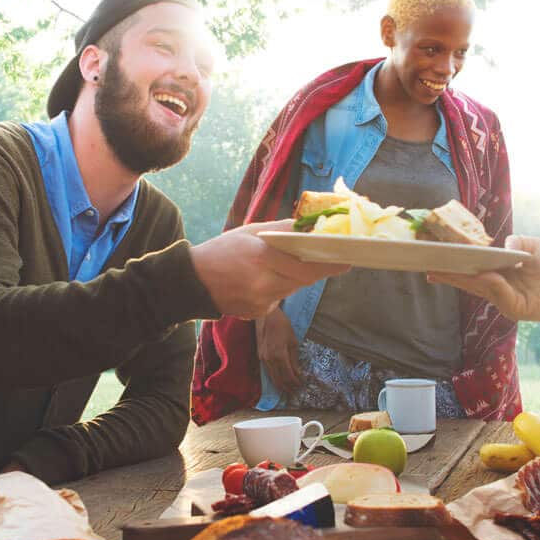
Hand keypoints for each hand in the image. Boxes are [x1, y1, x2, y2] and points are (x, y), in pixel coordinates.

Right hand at [190, 220, 347, 318]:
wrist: (192, 282)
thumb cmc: (222, 250)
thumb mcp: (250, 232)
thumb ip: (282, 230)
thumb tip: (311, 226)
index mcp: (262, 257)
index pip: (306, 264)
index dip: (329, 264)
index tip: (347, 260)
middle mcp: (264, 282)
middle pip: (304, 279)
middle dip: (316, 269)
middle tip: (327, 259)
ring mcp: (261, 302)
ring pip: (292, 288)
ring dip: (295, 277)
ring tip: (278, 265)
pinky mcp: (257, 313)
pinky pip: (278, 299)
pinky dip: (278, 288)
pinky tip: (261, 280)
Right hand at [256, 308, 301, 397]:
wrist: (266, 316)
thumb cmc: (282, 325)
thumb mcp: (292, 341)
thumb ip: (294, 359)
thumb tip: (298, 374)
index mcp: (279, 356)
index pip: (288, 376)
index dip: (295, 383)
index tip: (302, 386)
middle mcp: (270, 360)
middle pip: (279, 380)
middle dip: (288, 388)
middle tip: (295, 393)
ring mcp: (263, 359)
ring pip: (272, 377)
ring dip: (281, 385)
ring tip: (288, 391)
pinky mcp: (260, 356)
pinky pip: (268, 371)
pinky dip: (274, 378)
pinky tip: (278, 381)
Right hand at [429, 235, 539, 324]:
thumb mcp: (536, 246)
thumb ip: (515, 243)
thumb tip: (500, 247)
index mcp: (505, 271)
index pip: (476, 267)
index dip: (458, 262)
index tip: (439, 255)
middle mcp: (503, 286)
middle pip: (469, 279)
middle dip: (448, 273)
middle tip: (426, 266)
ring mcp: (507, 298)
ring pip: (477, 287)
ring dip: (460, 277)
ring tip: (439, 268)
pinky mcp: (515, 307)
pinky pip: (497, 292)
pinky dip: (487, 283)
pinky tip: (480, 274)